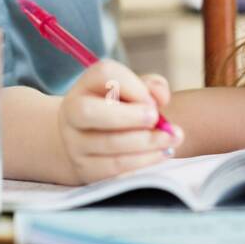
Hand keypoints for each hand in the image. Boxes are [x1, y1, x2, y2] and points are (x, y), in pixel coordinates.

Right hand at [56, 60, 183, 183]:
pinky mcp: (85, 168)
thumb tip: (160, 98)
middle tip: (156, 119)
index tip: (153, 100)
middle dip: (129, 116)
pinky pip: (114, 167)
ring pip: (108, 143)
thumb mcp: (133, 92)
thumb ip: (151, 87)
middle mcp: (73, 111)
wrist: (88, 142)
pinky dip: (143, 160)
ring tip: (172, 138)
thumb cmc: (119, 110)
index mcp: (86, 85)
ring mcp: (75, 142)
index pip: (104, 74)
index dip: (133, 85)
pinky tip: (162, 153)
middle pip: (89, 111)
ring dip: (146, 142)